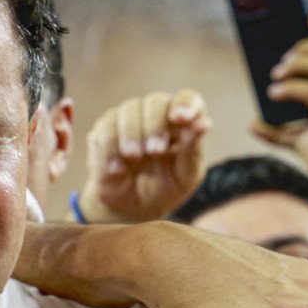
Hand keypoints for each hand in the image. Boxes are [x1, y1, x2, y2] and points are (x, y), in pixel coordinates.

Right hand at [81, 89, 211, 222]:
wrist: (131, 209)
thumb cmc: (164, 189)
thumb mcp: (185, 176)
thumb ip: (193, 150)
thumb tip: (204, 124)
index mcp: (181, 123)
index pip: (187, 98)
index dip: (185, 104)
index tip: (181, 118)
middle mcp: (155, 115)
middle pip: (156, 101)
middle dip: (155, 125)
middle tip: (155, 151)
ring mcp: (128, 120)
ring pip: (128, 109)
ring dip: (132, 134)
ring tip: (133, 157)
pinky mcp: (103, 131)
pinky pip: (105, 128)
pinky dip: (111, 148)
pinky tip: (117, 168)